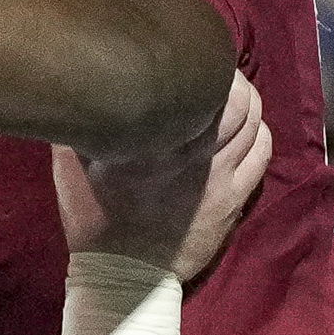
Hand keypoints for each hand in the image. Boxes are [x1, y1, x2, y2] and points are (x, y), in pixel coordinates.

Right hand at [50, 74, 270, 276]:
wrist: (124, 275)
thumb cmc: (94, 219)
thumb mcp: (71, 166)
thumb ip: (79, 126)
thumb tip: (78, 90)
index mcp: (156, 139)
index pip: (202, 86)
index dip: (207, 64)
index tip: (195, 58)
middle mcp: (195, 152)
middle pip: (238, 100)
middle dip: (234, 80)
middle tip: (220, 76)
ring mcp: (221, 177)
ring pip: (255, 124)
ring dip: (250, 105)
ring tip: (236, 99)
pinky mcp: (234, 199)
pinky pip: (262, 155)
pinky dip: (261, 135)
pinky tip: (250, 131)